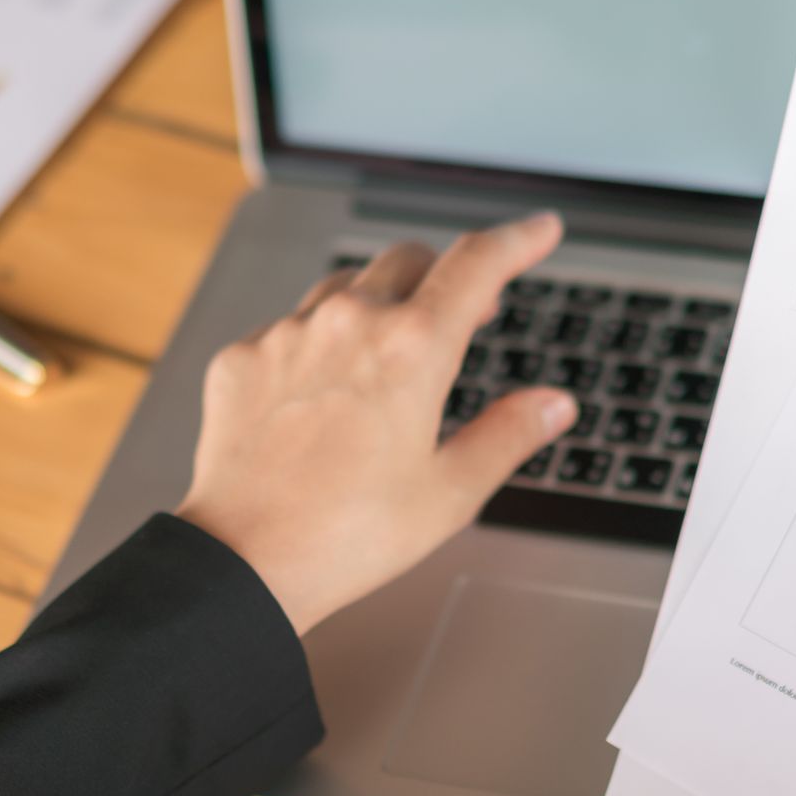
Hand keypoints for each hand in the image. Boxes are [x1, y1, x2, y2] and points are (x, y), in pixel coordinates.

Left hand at [177, 214, 575, 633]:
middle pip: (410, 259)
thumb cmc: (348, 535)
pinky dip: (320, 342)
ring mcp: (287, 335)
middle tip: (467, 315)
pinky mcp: (241, 358)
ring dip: (381, 304)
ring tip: (393, 356)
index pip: (477, 263)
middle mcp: (349, 324)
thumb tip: (553, 404)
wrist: (243, 564)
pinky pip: (291, 326)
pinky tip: (326, 393)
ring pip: (347, 287)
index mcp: (413, 350)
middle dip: (445, 276)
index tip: (539, 230)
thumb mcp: (451, 492)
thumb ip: (509, 434)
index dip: (518, 239)